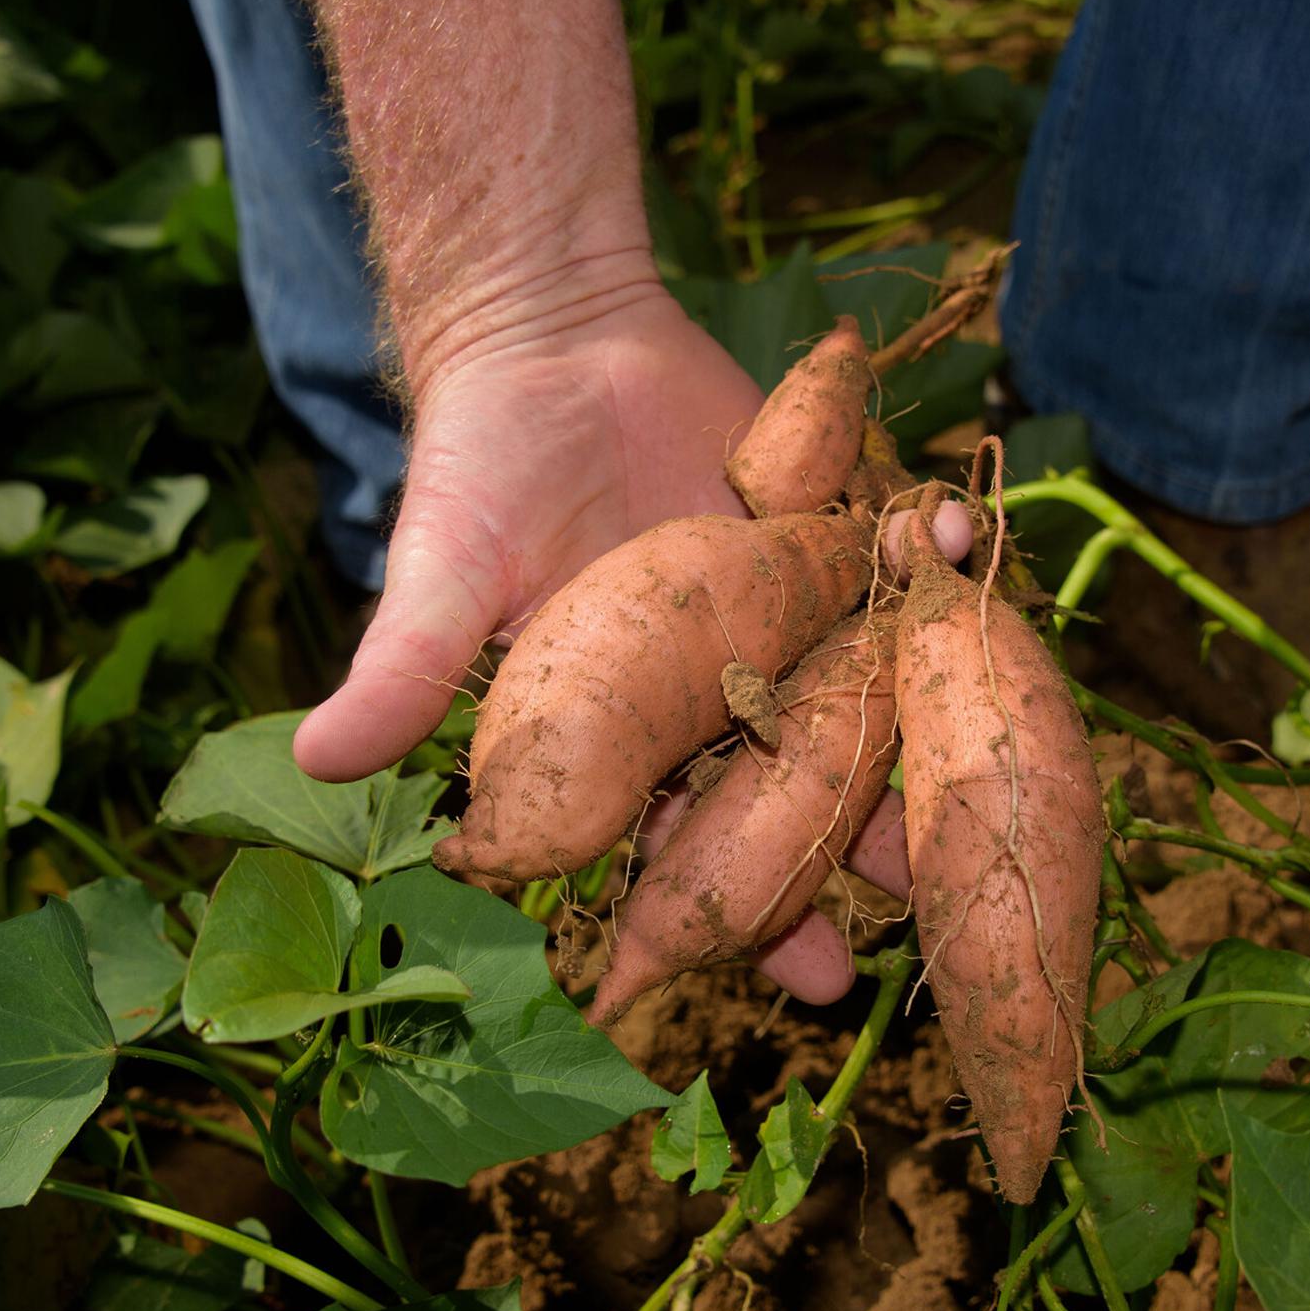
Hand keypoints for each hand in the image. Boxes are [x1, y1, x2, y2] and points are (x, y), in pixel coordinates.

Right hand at [292, 275, 969, 1005]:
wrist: (553, 334)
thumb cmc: (481, 463)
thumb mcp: (443, 573)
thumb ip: (404, 668)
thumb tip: (314, 761)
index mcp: (624, 734)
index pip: (686, 845)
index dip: (741, 911)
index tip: (800, 976)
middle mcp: (711, 694)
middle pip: (788, 798)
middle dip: (844, 866)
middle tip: (913, 931)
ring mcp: (779, 619)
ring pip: (856, 710)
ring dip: (913, 760)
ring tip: (977, 826)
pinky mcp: (826, 541)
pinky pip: (890, 590)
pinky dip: (936, 614)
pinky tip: (996, 658)